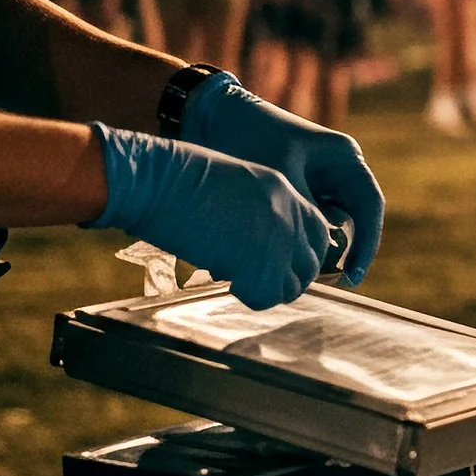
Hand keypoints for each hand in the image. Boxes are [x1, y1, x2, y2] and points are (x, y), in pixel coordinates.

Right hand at [90, 125, 331, 309]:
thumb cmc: (177, 177)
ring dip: (269, 288)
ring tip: (241, 280)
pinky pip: (267, 297)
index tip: (282, 262)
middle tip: (261, 279)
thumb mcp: (234, 184)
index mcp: (283, 191)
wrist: (158, 180)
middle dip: (290, 276)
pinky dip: (250, 296)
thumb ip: (257, 210)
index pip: (317, 232)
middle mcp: (289, 216)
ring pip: (293, 285)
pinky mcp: (259, 265)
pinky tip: (229, 282)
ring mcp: (278, 241)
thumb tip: (256, 240)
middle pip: (311, 262)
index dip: (302, 253)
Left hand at [180, 73, 386, 284]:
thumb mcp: (283, 180)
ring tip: (280, 260)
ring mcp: (315, 180)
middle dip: (334, 250)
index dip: (367, 244)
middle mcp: (336, 170)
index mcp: (344, 157)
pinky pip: (301, 221)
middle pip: (350, 220)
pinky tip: (262, 248)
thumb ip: (308, 217)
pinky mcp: (293, 190)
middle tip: (311, 274)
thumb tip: (324, 258)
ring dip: (307, 245)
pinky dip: (288, 237)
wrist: (208, 115)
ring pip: (324, 225)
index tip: (352, 276)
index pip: (370, 206)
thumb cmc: (249, 139)